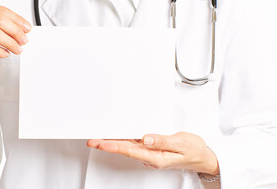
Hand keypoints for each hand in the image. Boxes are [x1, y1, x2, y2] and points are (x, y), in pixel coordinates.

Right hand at [0, 0, 30, 104]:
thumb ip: (1, 23)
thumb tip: (23, 29)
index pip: (2, 11)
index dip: (17, 20)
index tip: (27, 29)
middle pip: (0, 21)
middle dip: (16, 32)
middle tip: (25, 40)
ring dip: (11, 43)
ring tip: (18, 49)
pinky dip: (0, 51)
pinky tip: (6, 54)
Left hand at [87, 132, 219, 175]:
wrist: (202, 156)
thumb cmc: (193, 150)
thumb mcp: (181, 143)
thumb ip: (162, 141)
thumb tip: (146, 138)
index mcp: (155, 156)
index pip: (129, 150)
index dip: (113, 146)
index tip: (101, 143)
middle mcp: (150, 156)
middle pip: (124, 149)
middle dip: (107, 145)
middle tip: (93, 140)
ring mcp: (150, 152)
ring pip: (128, 146)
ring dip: (113, 142)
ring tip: (99, 138)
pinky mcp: (151, 148)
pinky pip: (134, 144)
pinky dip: (123, 140)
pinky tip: (117, 137)